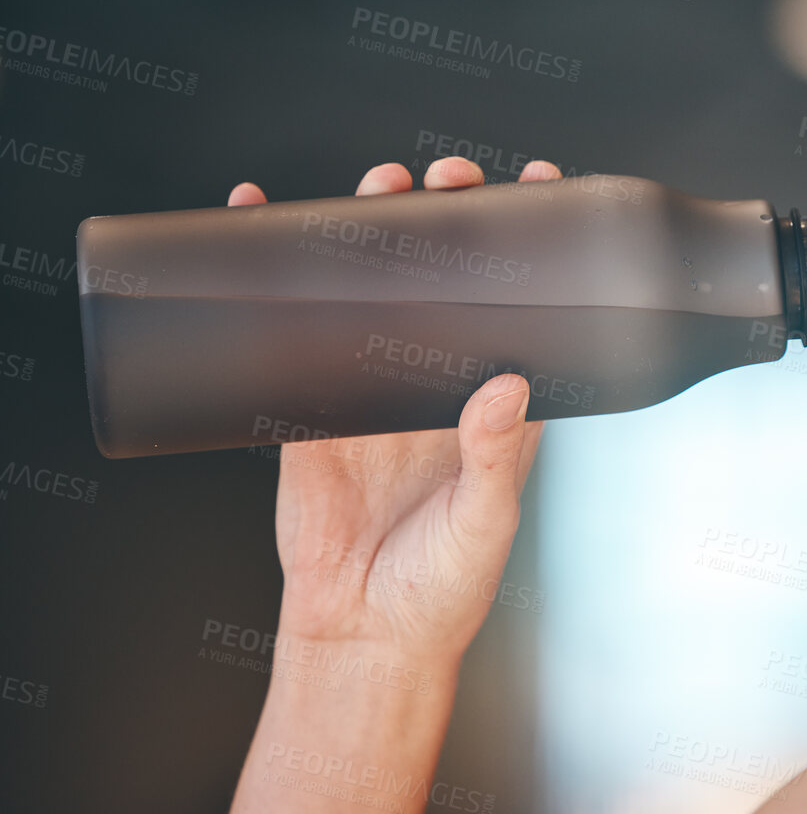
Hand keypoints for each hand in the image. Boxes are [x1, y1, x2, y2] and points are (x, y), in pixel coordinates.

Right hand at [228, 157, 554, 669]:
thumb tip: (508, 388)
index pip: (522, 309)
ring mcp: (374, 392)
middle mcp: (439, 388)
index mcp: (498, 407)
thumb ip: (496, 456)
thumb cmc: (444, 588)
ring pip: (373, 293)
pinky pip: (291, 334)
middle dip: (444, 221)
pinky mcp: (310, 411)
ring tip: (376, 187)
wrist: (362, 635)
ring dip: (370, 234)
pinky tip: (261, 228)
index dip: (530, 248)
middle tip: (445, 179)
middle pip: (445, 282)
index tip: (537, 188)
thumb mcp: (485, 521)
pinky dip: (272, 280)